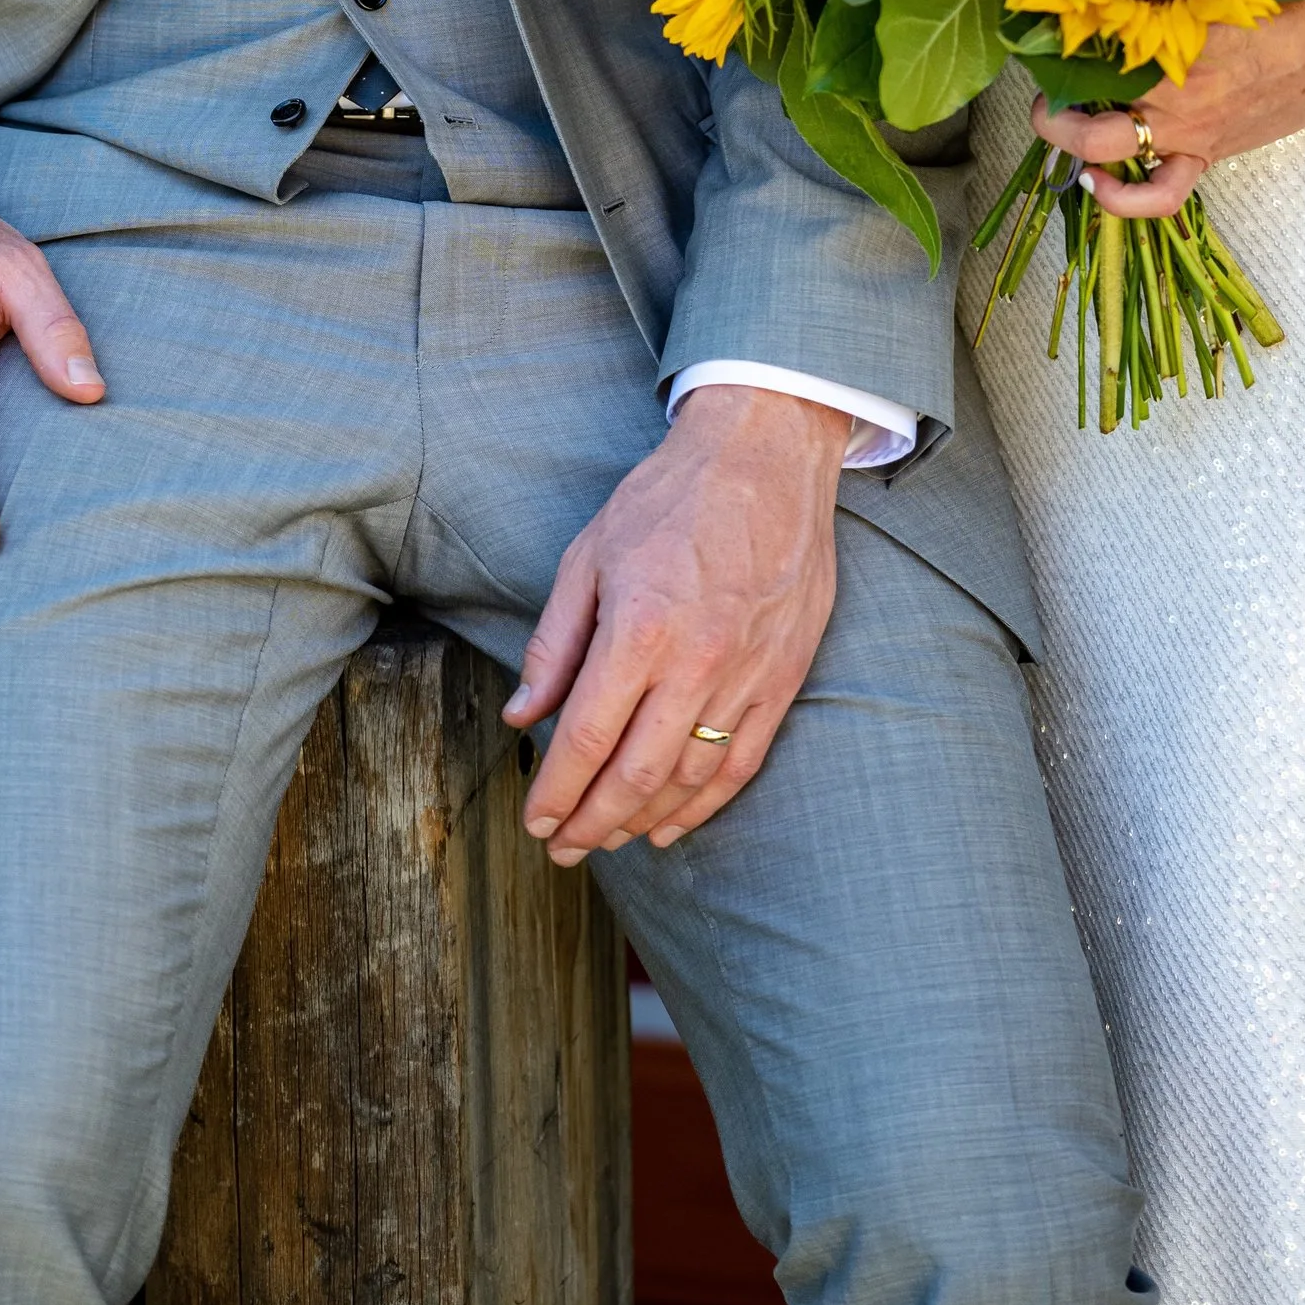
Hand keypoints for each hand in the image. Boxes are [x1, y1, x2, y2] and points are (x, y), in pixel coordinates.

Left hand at [504, 384, 846, 864]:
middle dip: (591, 824)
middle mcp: (696, 663)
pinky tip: (669, 824)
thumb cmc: (669, 498)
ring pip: (688, 780)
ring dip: (640, 821)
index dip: (557, 791)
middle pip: (635, 775)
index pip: (587, 739)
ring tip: (606, 839)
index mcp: (640, 628)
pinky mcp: (782, 677)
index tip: (535, 819)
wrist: (766, 456)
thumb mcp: (589, 554)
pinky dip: (703, 805)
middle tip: (561, 848)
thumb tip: (522, 713)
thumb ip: (554, 642)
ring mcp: (746, 675)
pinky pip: (742, 764)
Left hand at [1032, 0, 1304, 216]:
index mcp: (1171, 24)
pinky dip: (1125, 197)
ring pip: (1104, 147)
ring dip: (1071, 139)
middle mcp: (1172, 78)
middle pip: (1081, 89)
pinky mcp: (1214, 148)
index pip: (1086, 30)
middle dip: (1048, 89)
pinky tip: (1102, 185)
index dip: (1053, 25)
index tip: (1040, 15)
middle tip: (1041, 75)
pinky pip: (1161, 191)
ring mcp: (1192, 122)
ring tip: (1056, 123)